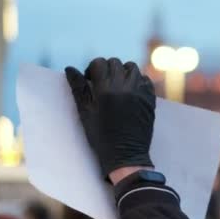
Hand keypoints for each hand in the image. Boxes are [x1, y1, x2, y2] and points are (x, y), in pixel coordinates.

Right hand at [65, 58, 155, 176]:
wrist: (126, 155)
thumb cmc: (101, 136)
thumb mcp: (85, 113)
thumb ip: (78, 88)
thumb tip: (69, 68)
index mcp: (105, 90)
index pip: (99, 63)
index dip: (92, 69)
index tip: (90, 79)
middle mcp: (124, 87)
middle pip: (115, 63)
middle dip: (107, 69)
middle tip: (102, 83)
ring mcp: (140, 92)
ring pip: (132, 68)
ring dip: (123, 72)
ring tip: (117, 85)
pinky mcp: (150, 99)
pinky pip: (145, 80)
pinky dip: (137, 81)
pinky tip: (130, 91)